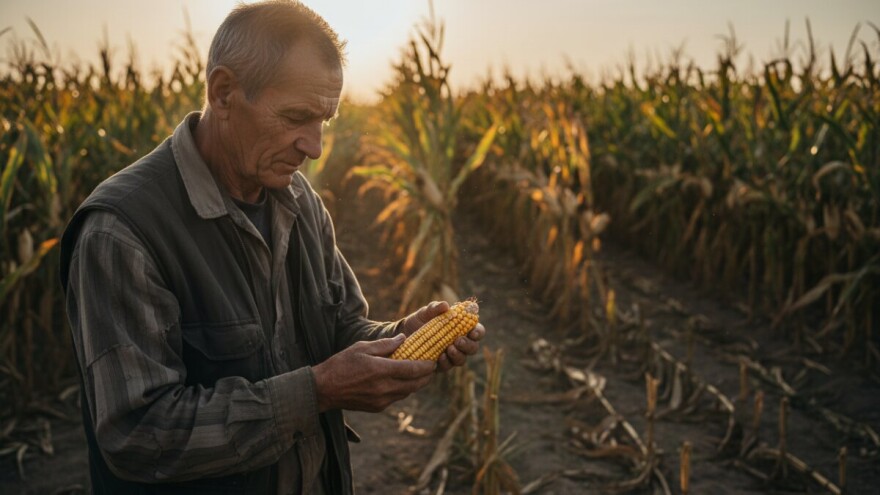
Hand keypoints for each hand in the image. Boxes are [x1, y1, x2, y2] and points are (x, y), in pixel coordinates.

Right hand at [312, 335, 434, 412]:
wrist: (324, 389)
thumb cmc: (341, 364)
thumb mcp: (362, 348)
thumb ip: (385, 344)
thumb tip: (403, 339)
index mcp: (381, 371)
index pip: (412, 369)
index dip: (426, 366)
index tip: (433, 361)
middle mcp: (384, 388)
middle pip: (414, 384)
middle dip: (426, 376)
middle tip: (431, 368)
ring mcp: (381, 400)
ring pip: (407, 392)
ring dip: (415, 384)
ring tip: (418, 373)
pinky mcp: (377, 407)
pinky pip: (396, 398)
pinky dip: (403, 389)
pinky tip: (401, 381)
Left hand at [400, 300, 485, 372]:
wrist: (403, 334)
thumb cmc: (419, 320)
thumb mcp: (425, 312)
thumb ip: (435, 308)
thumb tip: (445, 306)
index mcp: (461, 329)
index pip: (477, 331)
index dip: (478, 332)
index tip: (472, 332)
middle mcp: (459, 343)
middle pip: (473, 348)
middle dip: (468, 345)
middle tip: (458, 341)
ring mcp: (450, 356)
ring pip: (462, 360)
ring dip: (458, 355)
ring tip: (449, 349)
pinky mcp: (440, 365)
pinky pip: (447, 367)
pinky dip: (445, 362)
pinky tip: (439, 357)